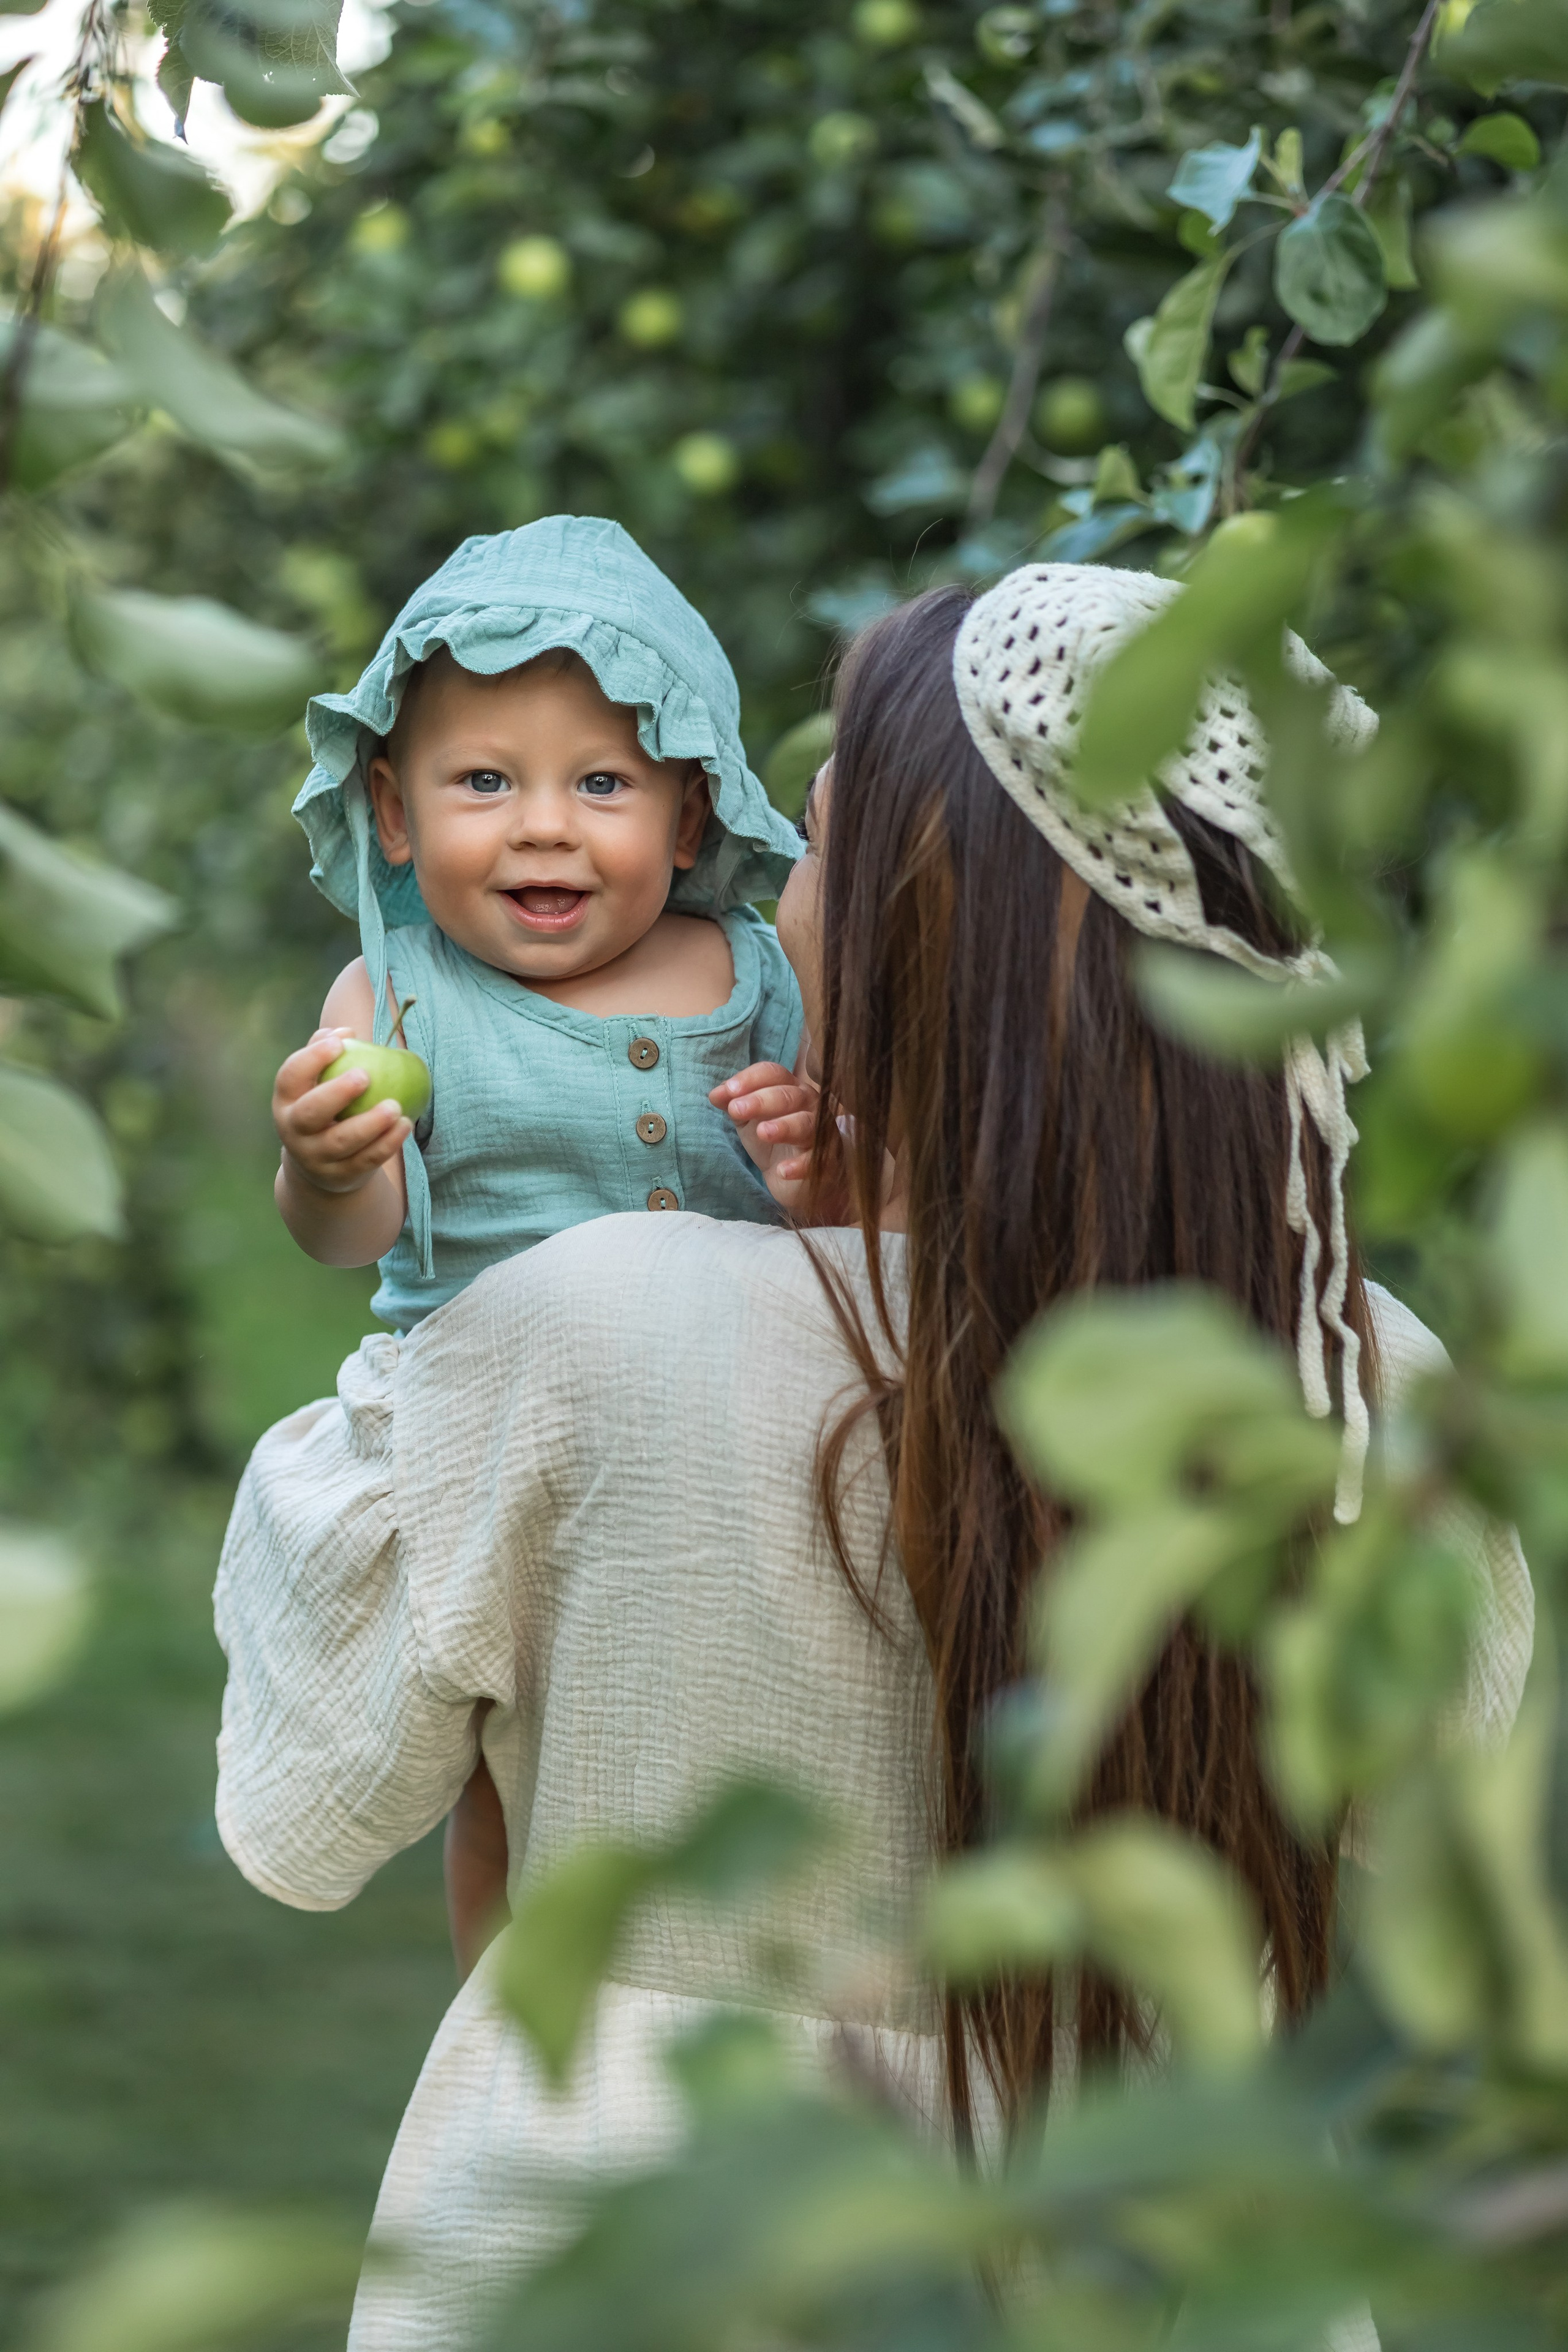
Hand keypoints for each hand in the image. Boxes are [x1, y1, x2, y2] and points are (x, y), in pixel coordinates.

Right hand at [273, 1027, 410, 1195]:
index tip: (339, 1043)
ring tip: (396, 1106)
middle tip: (364, 1076)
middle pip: (310, 1113)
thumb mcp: (318, 1084)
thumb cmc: (325, 1107)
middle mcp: (294, 1130)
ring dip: (370, 1124)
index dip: (311, 1059)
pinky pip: (366, 1160)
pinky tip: (405, 1124)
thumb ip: (326, 1054)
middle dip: (336, 1093)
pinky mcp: (340, 1176)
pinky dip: (387, 1143)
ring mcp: (315, 1157)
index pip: (290, 1077)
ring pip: (341, 1142)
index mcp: (286, 1101)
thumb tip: (345, 1031)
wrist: (321, 1166)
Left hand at [710, 1061, 818, 1210]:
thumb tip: (716, 1094)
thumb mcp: (749, 1121)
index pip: (774, 1074)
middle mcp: (810, 1106)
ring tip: (763, 1132)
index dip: (751, 1079)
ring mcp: (821, 1134)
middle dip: (762, 1100)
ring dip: (785, 1127)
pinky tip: (782, 1170)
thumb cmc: (774, 1143)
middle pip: (789, 1095)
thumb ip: (734, 1104)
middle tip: (736, 1109)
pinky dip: (800, 1165)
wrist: (797, 1182)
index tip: (728, 1090)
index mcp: (790, 1089)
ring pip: (807, 1124)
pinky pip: (815, 1161)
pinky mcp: (826, 1163)